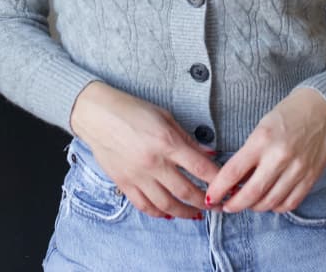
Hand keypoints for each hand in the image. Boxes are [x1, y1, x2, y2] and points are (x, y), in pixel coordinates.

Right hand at [69, 81, 220, 219]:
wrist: (96, 115)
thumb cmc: (132, 110)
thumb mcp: (165, 117)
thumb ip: (187, 140)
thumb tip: (209, 155)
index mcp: (167, 143)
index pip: (200, 169)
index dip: (218, 181)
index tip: (228, 187)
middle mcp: (153, 163)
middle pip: (187, 192)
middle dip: (206, 203)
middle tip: (218, 206)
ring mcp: (138, 176)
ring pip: (167, 205)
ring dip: (186, 213)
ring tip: (197, 214)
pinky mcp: (124, 184)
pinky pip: (144, 206)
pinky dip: (159, 214)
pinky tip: (169, 214)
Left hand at [205, 87, 325, 213]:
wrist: (322, 109)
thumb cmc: (287, 116)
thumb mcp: (260, 128)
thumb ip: (248, 155)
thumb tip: (234, 182)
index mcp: (262, 140)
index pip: (233, 172)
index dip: (218, 190)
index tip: (211, 197)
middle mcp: (279, 156)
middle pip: (251, 194)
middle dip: (234, 205)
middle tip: (227, 206)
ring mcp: (297, 169)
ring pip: (270, 202)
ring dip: (255, 207)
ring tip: (248, 202)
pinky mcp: (311, 177)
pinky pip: (290, 203)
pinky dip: (276, 207)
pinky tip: (270, 201)